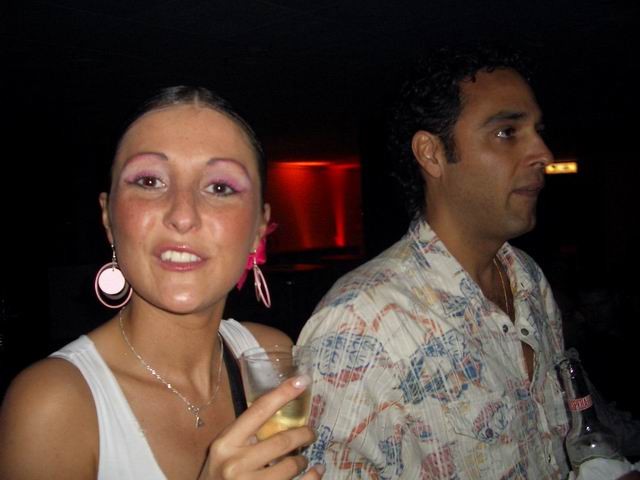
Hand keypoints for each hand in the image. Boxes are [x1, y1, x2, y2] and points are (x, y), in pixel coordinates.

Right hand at [198, 374, 322, 479]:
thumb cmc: (218, 475)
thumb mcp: (224, 451)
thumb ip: (244, 434)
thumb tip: (280, 408)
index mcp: (225, 444)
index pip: (259, 411)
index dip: (283, 394)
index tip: (303, 380)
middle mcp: (235, 464)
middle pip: (282, 441)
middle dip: (304, 434)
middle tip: (311, 433)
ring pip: (291, 466)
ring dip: (303, 460)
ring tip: (303, 460)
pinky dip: (313, 477)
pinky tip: (316, 472)